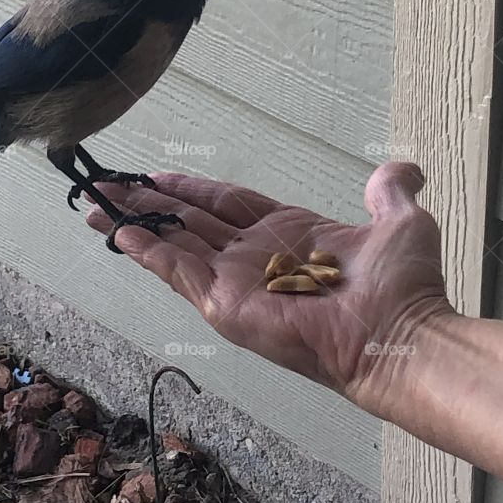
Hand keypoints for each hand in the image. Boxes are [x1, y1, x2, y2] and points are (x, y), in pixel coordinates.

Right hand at [86, 163, 452, 412]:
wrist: (401, 334)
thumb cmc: (404, 288)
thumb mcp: (402, 223)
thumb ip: (392, 191)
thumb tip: (403, 168)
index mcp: (287, 235)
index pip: (226, 204)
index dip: (192, 188)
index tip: (158, 174)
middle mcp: (255, 258)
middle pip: (190, 220)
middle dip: (149, 202)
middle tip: (110, 185)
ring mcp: (238, 283)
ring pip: (176, 243)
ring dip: (136, 223)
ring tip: (97, 205)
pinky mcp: (227, 305)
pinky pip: (179, 272)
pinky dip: (149, 253)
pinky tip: (120, 235)